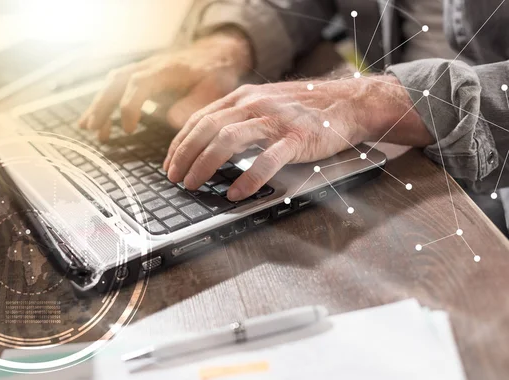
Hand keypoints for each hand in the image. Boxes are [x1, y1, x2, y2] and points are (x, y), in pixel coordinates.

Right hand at [78, 29, 251, 141]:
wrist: (216, 53)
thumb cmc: (215, 73)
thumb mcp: (213, 88)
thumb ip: (193, 104)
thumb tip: (170, 120)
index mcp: (167, 69)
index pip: (139, 84)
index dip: (130, 106)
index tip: (128, 129)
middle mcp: (150, 66)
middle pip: (118, 81)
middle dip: (104, 106)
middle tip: (96, 130)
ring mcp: (143, 69)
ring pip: (113, 82)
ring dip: (100, 104)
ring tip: (91, 129)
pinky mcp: (141, 75)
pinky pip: (116, 85)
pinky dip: (104, 102)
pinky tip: (95, 120)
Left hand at [164, 75, 431, 200]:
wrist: (349, 103)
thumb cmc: (305, 110)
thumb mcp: (264, 105)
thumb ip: (238, 118)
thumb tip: (208, 142)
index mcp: (243, 98)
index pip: (200, 119)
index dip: (180, 144)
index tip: (170, 164)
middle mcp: (254, 105)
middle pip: (207, 129)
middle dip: (184, 156)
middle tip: (175, 179)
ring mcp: (275, 121)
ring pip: (228, 140)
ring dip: (205, 165)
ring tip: (194, 185)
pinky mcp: (297, 138)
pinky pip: (266, 160)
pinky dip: (248, 178)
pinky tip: (235, 193)